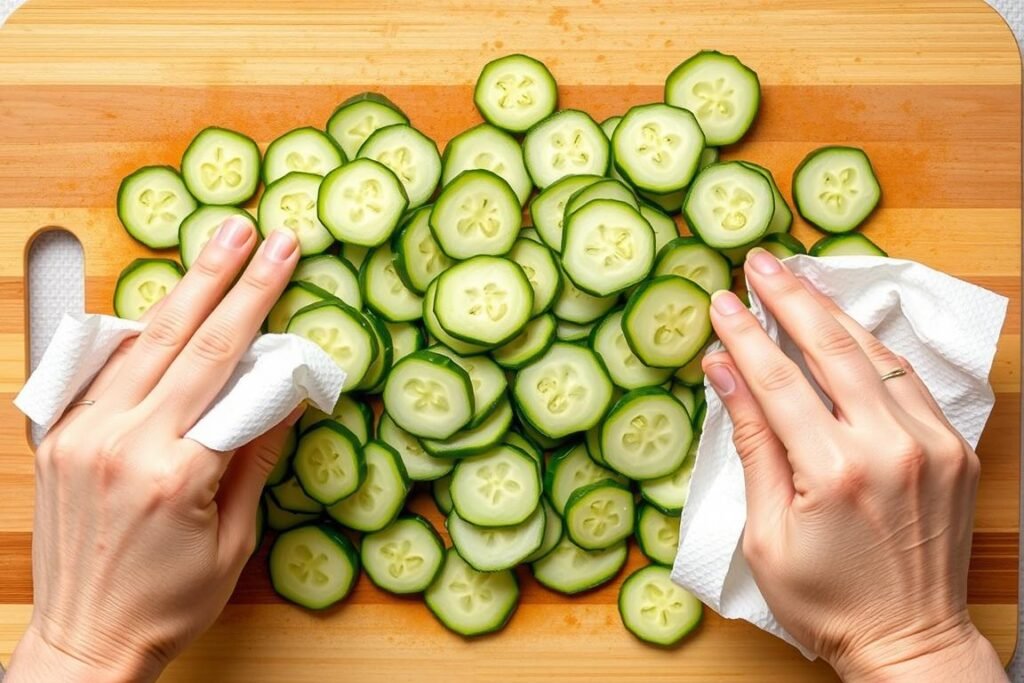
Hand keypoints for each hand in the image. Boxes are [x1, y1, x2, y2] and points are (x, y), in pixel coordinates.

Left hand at [6, 217, 300, 681]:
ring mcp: (80, 437)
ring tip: (214, 246)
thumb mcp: (235, 539)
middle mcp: (120, 444)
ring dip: (181, 289)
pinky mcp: (58, 439)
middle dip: (227, 277)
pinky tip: (161, 302)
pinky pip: (101, 370)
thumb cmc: (168, 604)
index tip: (285, 262)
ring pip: (139, 343)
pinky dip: (135, 331)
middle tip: (254, 230)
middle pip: (184, 340)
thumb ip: (253, 455)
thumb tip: (281, 391)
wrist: (86, 642)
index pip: (229, 370)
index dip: (262, 310)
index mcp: (174, 474)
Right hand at [702, 248, 1005, 681]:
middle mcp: (891, 447)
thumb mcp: (767, 532)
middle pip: (831, 348)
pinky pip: (908, 380)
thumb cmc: (826, 600)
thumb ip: (752, 442)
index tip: (720, 301)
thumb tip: (722, 372)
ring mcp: (932, 444)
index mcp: (835, 472)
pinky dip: (873, 348)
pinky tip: (847, 326)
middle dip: (790, 298)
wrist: (910, 639)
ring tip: (798, 277)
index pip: (778, 380)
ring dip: (833, 311)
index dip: (744, 335)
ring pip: (875, 354)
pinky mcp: (954, 449)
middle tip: (759, 261)